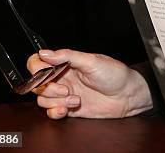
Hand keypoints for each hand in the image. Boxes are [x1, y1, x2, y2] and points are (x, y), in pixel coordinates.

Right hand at [27, 49, 152, 119]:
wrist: (127, 95)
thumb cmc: (114, 74)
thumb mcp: (92, 61)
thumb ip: (67, 56)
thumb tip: (45, 53)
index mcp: (66, 62)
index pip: (38, 62)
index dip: (37, 68)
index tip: (47, 73)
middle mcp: (63, 77)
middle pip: (37, 83)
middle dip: (48, 88)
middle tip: (66, 89)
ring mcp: (64, 93)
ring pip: (42, 99)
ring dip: (55, 101)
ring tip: (75, 99)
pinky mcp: (68, 108)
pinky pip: (50, 112)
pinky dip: (55, 112)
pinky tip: (67, 109)